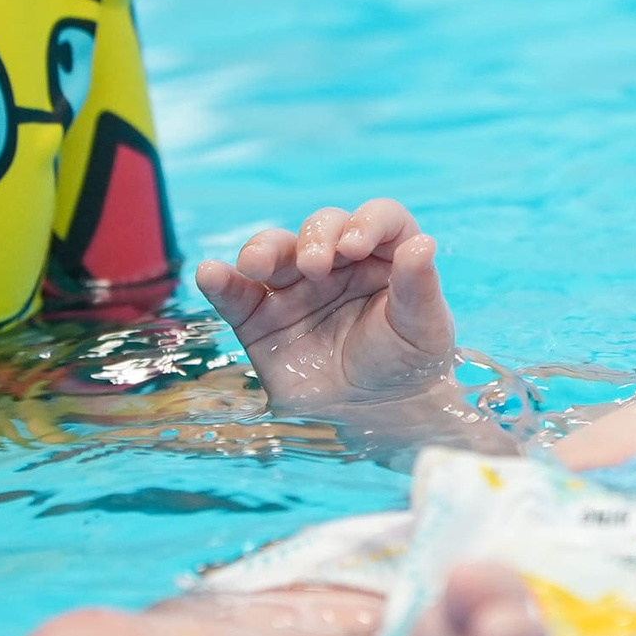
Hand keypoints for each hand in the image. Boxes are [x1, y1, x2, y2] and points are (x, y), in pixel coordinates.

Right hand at [195, 200, 457, 409]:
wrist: (374, 417)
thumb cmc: (406, 365)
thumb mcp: (424, 330)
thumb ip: (420, 288)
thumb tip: (425, 244)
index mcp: (383, 255)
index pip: (377, 219)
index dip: (367, 222)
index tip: (357, 245)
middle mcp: (338, 262)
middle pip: (321, 228)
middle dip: (315, 238)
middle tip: (316, 267)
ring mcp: (295, 288)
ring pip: (274, 251)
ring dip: (262, 250)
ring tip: (257, 265)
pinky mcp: (260, 319)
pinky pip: (236, 294)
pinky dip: (220, 282)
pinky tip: (211, 274)